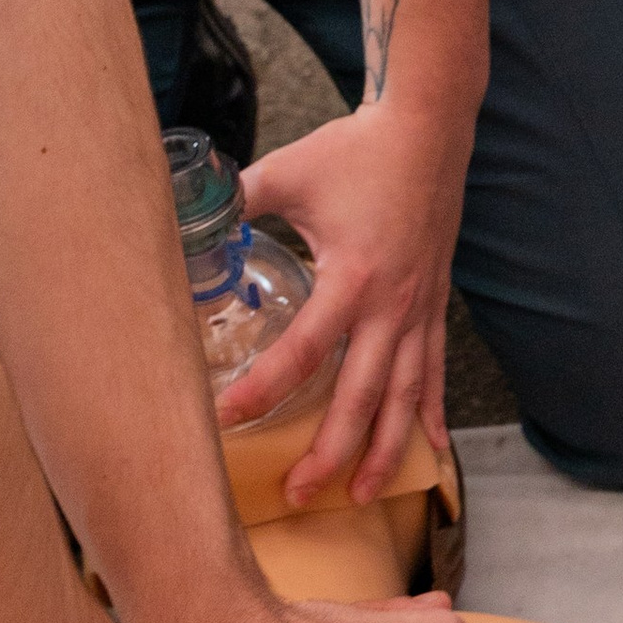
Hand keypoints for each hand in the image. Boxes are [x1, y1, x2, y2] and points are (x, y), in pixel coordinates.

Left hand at [233, 104, 466, 504]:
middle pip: (360, 396)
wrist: (427, 128)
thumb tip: (186, 221)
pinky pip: (435, 371)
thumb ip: (237, 202)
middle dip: (329, 452)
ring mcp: (419, 308)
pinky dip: (431, 414)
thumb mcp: (287, 174)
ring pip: (404, 397)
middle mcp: (391, 304)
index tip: (225, 420)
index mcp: (351, 277)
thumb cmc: (356, 150)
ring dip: (383, 451)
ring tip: (359, 495)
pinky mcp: (435, 303)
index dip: (262, 391)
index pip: (302, 352)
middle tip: (298, 493)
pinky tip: (428, 450)